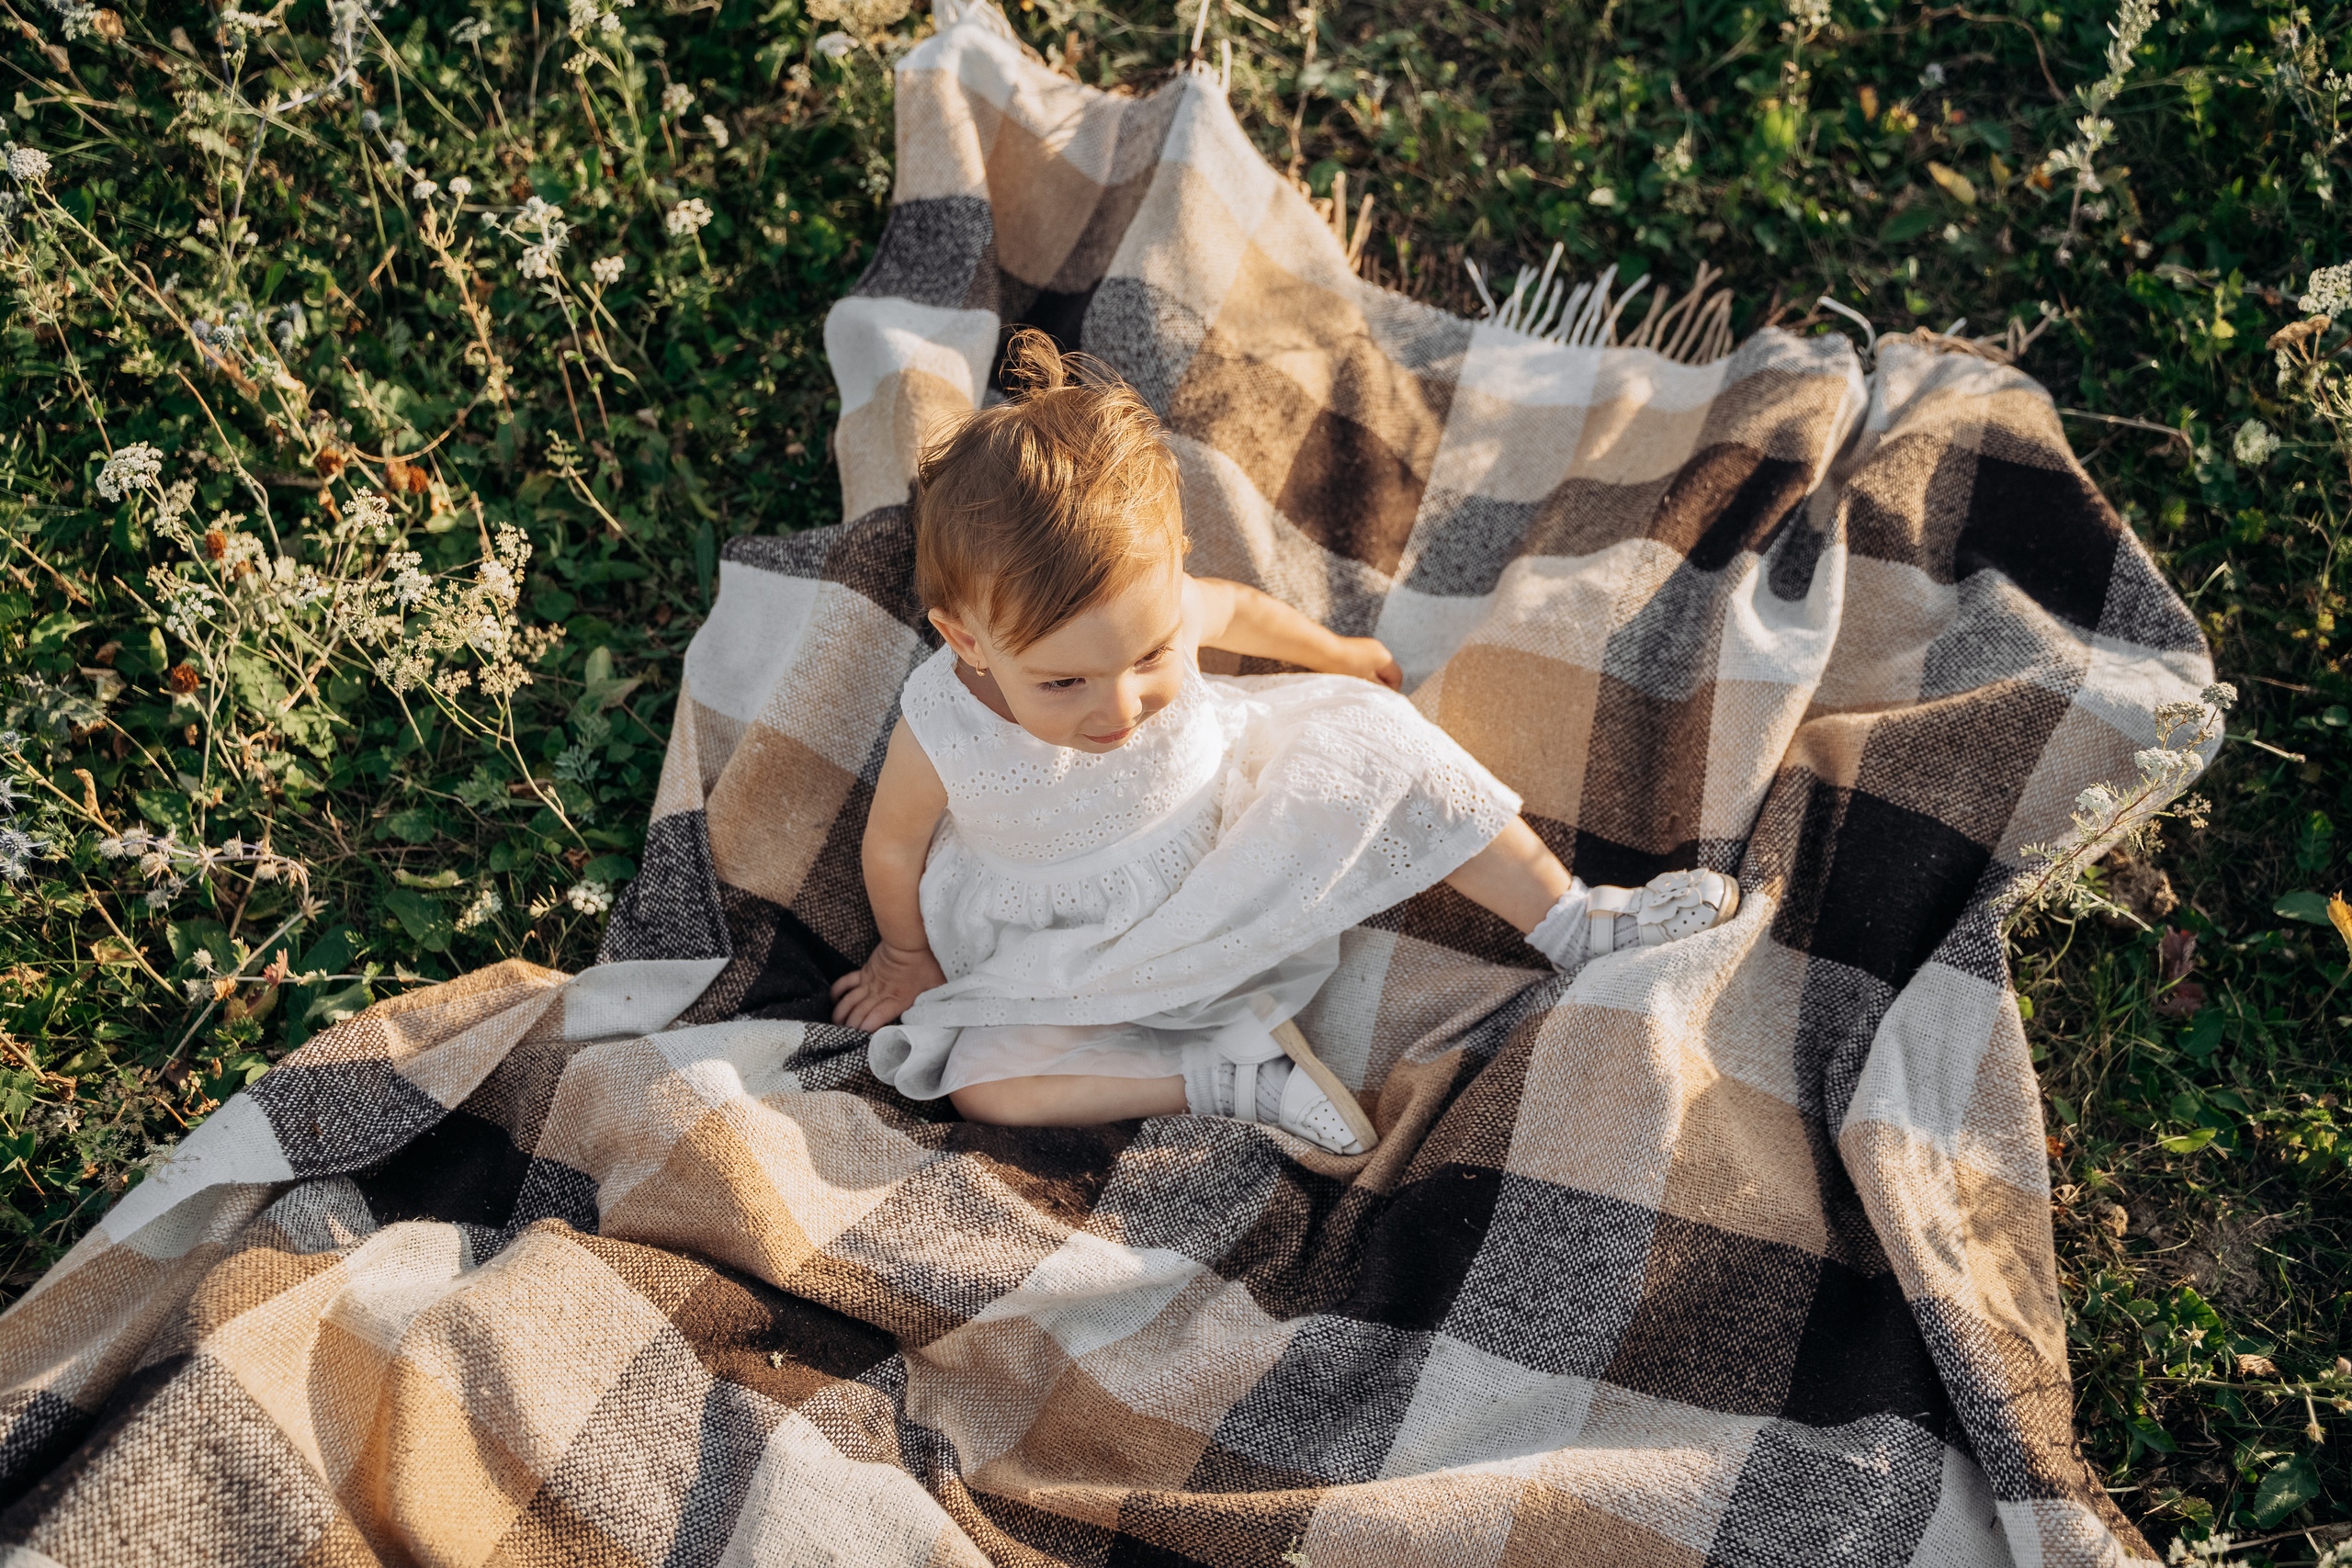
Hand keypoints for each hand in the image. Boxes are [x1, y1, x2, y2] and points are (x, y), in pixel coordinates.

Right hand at [829, 941, 946, 1030]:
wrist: (912, 938)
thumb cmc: (928, 961)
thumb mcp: (937, 986)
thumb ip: (935, 1003)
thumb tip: (938, 1019)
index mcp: (897, 1000)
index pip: (874, 1020)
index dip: (865, 1032)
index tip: (862, 1042)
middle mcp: (879, 994)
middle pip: (858, 1014)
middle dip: (850, 1028)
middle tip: (845, 1039)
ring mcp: (869, 983)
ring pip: (848, 1002)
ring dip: (840, 1015)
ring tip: (835, 1026)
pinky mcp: (864, 971)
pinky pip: (845, 983)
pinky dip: (836, 993)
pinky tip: (832, 1002)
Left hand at [1328, 635, 1403, 690]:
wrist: (1322, 652)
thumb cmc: (1344, 668)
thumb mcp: (1366, 683)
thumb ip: (1380, 690)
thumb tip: (1389, 695)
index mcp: (1385, 658)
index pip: (1397, 677)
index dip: (1391, 690)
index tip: (1379, 698)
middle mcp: (1379, 649)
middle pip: (1386, 672)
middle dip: (1378, 683)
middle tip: (1366, 692)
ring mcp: (1367, 646)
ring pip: (1374, 668)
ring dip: (1368, 677)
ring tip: (1355, 684)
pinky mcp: (1355, 646)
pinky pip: (1364, 662)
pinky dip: (1360, 671)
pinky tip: (1348, 675)